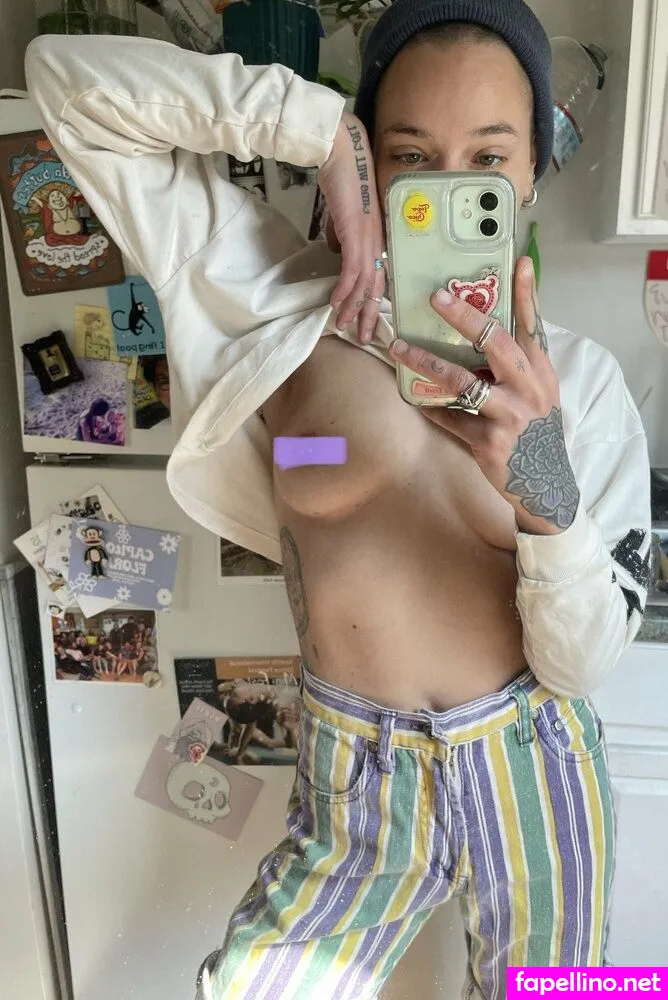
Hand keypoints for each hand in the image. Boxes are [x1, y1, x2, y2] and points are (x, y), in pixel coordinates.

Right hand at [318, 111, 384, 343]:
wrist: (342, 153)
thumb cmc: (343, 178)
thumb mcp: (343, 214)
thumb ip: (342, 234)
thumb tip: (336, 250)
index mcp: (378, 238)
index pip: (381, 275)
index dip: (374, 299)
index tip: (368, 318)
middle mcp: (379, 242)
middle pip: (379, 287)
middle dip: (370, 315)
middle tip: (364, 338)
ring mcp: (369, 239)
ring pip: (367, 284)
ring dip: (355, 308)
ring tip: (346, 327)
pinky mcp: (356, 235)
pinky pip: (353, 271)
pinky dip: (345, 290)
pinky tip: (335, 304)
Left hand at [389, 257, 579, 534]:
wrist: (545, 485)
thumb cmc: (534, 432)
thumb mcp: (535, 393)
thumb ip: (514, 366)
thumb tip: (479, 332)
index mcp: (541, 372)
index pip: (534, 326)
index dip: (528, 294)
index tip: (520, 261)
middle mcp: (529, 389)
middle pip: (497, 344)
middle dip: (465, 318)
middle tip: (436, 297)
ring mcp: (510, 417)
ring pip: (463, 383)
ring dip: (427, 363)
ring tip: (400, 348)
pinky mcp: (490, 443)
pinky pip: (451, 420)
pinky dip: (430, 409)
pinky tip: (412, 398)